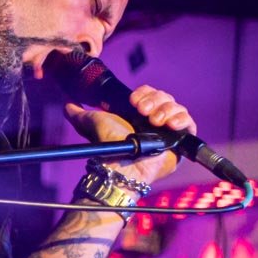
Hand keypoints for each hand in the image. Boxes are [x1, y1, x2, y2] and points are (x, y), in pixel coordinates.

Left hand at [62, 84, 197, 185]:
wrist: (120, 164)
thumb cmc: (107, 145)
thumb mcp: (90, 122)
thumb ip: (79, 113)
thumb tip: (68, 104)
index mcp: (138, 114)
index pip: (151, 93)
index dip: (145, 93)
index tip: (133, 100)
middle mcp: (155, 121)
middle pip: (166, 97)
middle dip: (155, 100)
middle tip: (142, 111)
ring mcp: (169, 131)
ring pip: (177, 108)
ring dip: (166, 110)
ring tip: (154, 122)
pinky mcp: (181, 142)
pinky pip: (190, 123)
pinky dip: (181, 119)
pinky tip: (169, 125)